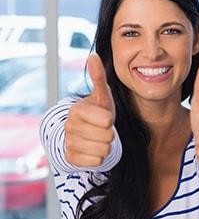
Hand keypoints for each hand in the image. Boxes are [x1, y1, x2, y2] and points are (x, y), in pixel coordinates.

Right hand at [64, 53, 115, 168]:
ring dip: (105, 146)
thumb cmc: (98, 112)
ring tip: (98, 138)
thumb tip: (94, 56)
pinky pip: (96, 162)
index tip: (104, 118)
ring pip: (103, 150)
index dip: (109, 120)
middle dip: (109, 134)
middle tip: (102, 130)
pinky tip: (93, 149)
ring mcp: (69, 142)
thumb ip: (99, 78)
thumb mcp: (102, 96)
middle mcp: (69, 126)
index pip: (106, 120)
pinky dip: (99, 158)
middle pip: (106, 137)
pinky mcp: (71, 158)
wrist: (86, 133)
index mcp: (76, 110)